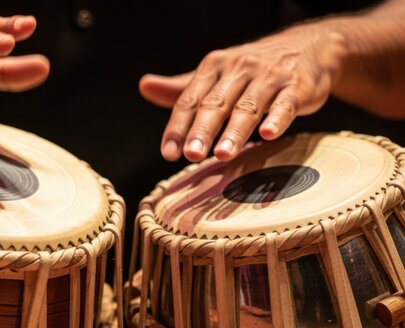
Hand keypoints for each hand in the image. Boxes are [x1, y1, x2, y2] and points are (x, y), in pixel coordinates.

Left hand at [140, 24, 347, 161]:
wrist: (309, 46)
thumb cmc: (254, 69)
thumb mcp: (215, 74)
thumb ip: (182, 87)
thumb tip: (145, 87)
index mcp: (214, 67)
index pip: (190, 99)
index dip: (178, 126)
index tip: (168, 152)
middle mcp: (239, 69)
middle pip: (216, 103)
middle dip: (202, 130)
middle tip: (191, 154)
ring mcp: (269, 77)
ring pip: (248, 106)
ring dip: (235, 131)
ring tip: (223, 154)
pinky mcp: (298, 86)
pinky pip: (286, 103)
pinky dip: (277, 118)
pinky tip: (269, 134)